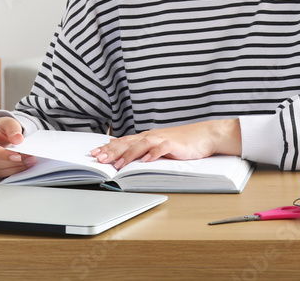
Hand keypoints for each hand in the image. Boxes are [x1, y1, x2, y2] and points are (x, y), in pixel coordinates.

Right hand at [0, 116, 36, 178]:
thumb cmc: (1, 128)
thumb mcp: (9, 123)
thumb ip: (13, 129)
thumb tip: (18, 139)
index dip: (1, 153)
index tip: (17, 155)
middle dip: (10, 162)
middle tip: (28, 159)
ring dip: (12, 168)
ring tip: (28, 162)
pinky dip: (10, 171)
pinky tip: (21, 166)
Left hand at [90, 119, 240, 169]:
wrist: (204, 135)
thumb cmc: (182, 141)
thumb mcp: (159, 144)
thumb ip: (143, 148)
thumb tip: (124, 151)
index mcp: (147, 137)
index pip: (124, 141)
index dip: (108, 147)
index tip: (94, 153)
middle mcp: (152, 136)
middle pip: (128, 142)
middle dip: (112, 151)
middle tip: (99, 159)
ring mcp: (163, 139)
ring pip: (142, 145)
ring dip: (129, 154)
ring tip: (119, 164)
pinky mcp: (175, 144)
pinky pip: (162, 148)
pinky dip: (154, 154)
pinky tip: (146, 161)